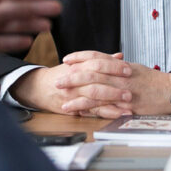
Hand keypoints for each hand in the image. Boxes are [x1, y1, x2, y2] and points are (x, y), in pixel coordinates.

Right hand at [10, 54, 133, 116]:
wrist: (40, 87)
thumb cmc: (63, 74)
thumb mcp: (79, 63)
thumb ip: (100, 60)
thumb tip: (119, 56)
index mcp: (78, 66)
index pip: (97, 63)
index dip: (113, 66)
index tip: (128, 69)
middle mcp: (75, 80)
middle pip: (96, 81)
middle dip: (114, 86)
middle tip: (130, 90)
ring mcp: (74, 95)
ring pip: (94, 98)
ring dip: (112, 102)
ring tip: (128, 105)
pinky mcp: (74, 108)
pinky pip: (91, 111)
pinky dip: (106, 113)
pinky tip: (118, 114)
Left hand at [58, 51, 170, 116]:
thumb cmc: (153, 81)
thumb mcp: (135, 68)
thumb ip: (118, 65)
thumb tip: (105, 60)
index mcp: (121, 65)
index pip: (97, 57)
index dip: (80, 57)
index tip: (66, 59)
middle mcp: (120, 76)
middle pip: (92, 74)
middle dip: (72, 77)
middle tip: (58, 81)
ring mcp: (123, 92)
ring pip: (96, 92)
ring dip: (77, 97)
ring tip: (63, 101)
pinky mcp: (126, 107)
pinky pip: (105, 108)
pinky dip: (91, 111)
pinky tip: (80, 113)